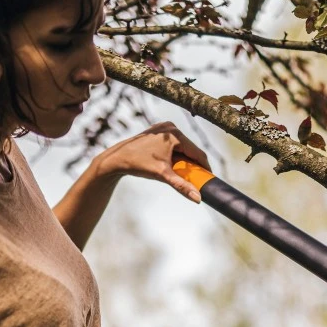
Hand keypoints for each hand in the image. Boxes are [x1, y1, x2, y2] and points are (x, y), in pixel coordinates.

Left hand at [95, 121, 212, 202]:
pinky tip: (174, 164)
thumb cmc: (139, 164)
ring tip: (184, 173)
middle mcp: (171, 127)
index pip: (198, 152)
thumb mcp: (163, 175)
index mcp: (175, 134)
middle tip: (197, 179)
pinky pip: (174, 144)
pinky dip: (176, 154)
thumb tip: (198, 198)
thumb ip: (182, 186)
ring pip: (183, 146)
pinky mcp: (159, 130)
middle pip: (190, 149)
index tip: (209, 179)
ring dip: (186, 159)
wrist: (117, 158)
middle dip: (194, 164)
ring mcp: (164, 127)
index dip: (205, 167)